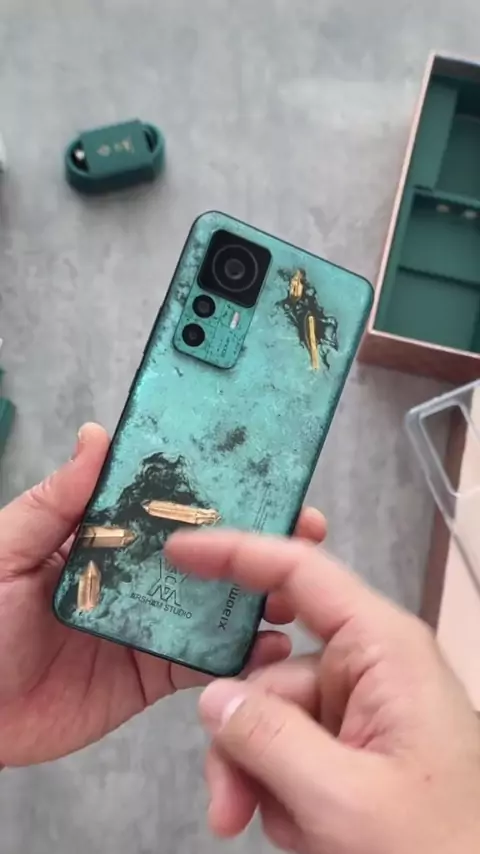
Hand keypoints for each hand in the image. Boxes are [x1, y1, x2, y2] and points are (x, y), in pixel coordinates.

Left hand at [0, 423, 325, 766]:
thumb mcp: (9, 548)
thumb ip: (55, 501)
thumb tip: (96, 436)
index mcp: (106, 536)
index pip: (171, 505)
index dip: (218, 492)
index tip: (265, 478)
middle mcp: (136, 576)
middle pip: (207, 553)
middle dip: (258, 542)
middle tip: (304, 532)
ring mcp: (147, 625)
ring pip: (213, 607)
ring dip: (257, 597)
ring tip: (294, 592)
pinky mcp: (150, 674)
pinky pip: (200, 664)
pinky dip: (236, 658)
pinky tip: (268, 649)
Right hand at [166, 530, 479, 853]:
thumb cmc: (434, 845)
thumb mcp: (342, 798)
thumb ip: (267, 738)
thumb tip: (211, 697)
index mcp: (380, 645)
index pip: (299, 570)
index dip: (235, 552)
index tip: (177, 550)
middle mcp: (368, 663)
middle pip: (271, 669)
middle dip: (240, 730)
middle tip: (224, 798)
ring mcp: (360, 706)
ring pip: (271, 718)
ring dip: (256, 775)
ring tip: (261, 828)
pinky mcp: (354, 744)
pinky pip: (290, 749)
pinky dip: (279, 789)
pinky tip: (303, 832)